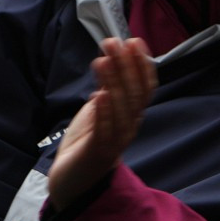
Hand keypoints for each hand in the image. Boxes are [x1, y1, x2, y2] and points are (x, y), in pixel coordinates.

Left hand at [47, 37, 155, 210]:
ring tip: (104, 60)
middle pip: (133, 94)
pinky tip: (99, 95)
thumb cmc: (89, 139)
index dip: (142, 64)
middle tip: (113, 43)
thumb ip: (108, 86)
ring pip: (121, 110)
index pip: (145, 87)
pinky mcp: (98, 152)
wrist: (74, 179)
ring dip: (113, 83)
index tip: (134, 41)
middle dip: (125, 66)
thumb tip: (110, 55)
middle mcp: (129, 126)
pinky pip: (104, 131)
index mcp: (132, 114)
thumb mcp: (100, 107)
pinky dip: (103, 113)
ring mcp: (115, 141)